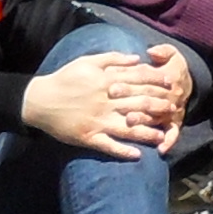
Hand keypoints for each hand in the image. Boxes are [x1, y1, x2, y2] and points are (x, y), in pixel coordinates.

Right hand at [23, 47, 187, 154]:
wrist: (40, 100)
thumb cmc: (65, 79)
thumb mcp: (87, 61)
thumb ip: (113, 58)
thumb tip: (137, 58)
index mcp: (106, 81)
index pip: (138, 80)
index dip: (157, 81)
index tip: (170, 83)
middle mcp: (105, 101)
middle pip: (138, 103)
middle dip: (158, 106)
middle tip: (173, 109)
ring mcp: (98, 121)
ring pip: (128, 128)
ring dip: (147, 132)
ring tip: (163, 136)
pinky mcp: (88, 136)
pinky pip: (108, 146)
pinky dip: (123, 151)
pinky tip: (137, 155)